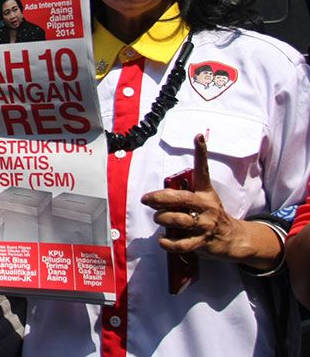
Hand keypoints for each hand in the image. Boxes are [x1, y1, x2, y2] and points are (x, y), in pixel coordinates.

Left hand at [141, 135, 267, 263]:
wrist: (234, 239)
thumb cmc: (212, 216)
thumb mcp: (205, 199)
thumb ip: (185, 194)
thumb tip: (159, 194)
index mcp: (205, 193)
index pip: (203, 170)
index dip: (201, 152)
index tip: (198, 136)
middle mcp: (206, 207)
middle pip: (180, 198)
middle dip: (158, 198)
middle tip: (146, 199)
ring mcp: (205, 225)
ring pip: (177, 220)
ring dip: (162, 219)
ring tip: (159, 219)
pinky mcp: (203, 242)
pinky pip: (180, 244)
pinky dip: (166, 242)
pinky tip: (162, 238)